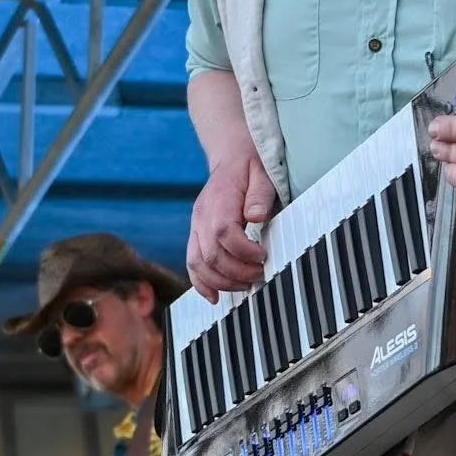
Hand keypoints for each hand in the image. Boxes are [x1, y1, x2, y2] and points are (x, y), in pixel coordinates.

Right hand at [186, 152, 277, 298]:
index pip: (224, 233)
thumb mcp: (263, 173)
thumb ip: (260, 195)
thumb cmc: (251, 167)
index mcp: (218, 200)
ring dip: (223, 281)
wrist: (231, 158)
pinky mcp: (196, 237)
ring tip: (246, 285)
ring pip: (198, 264)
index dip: (243, 251)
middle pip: (211, 254)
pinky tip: (214, 297)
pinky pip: (192, 264)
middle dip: (237, 272)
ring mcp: (195, 228)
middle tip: (259, 274)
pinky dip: (201, 284)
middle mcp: (201, 216)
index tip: (263, 256)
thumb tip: (257, 216)